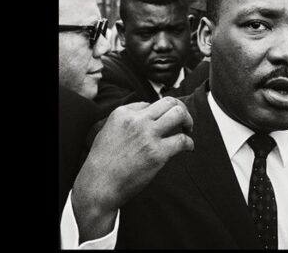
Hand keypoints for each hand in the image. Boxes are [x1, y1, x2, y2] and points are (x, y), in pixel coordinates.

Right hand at [71, 97, 193, 241]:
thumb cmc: (101, 162)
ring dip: (188, 121)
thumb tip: (145, 115)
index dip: (159, 114)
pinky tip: (188, 148)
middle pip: (169, 102)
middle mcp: (137, 120)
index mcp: (122, 113)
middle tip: (184, 121)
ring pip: (179, 114)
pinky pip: (182, 140)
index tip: (162, 124)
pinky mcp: (157, 153)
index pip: (150, 104)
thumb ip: (125, 121)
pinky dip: (189, 143)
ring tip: (188, 130)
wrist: (98, 186)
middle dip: (180, 109)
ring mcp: (148, 135)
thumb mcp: (107, 131)